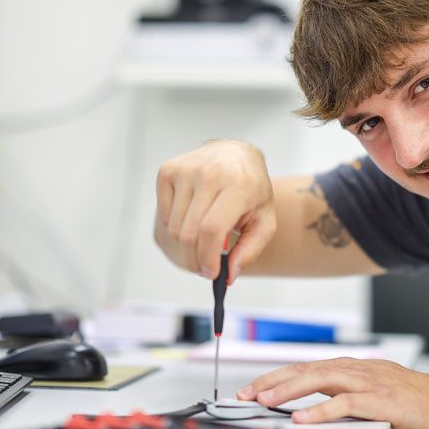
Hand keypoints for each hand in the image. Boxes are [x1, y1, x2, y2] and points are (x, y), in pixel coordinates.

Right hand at [155, 139, 276, 282]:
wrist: (236, 154)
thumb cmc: (251, 189)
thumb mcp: (264, 220)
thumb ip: (250, 250)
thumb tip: (228, 275)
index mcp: (238, 185)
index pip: (211, 229)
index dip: (207, 257)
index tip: (211, 273)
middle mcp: (210, 173)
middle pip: (189, 232)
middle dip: (195, 259)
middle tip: (204, 267)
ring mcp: (186, 170)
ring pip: (174, 227)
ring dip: (185, 245)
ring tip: (201, 242)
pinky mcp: (168, 171)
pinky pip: (163, 214)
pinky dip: (175, 226)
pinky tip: (191, 220)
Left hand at [237, 357, 428, 428]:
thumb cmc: (413, 403)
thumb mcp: (372, 395)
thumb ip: (346, 399)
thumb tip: (317, 412)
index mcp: (353, 368)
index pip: (307, 367)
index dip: (277, 376)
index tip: (253, 388)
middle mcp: (356, 370)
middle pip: (306, 369)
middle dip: (273, 380)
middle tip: (247, 393)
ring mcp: (367, 382)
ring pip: (320, 380)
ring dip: (289, 390)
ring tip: (265, 400)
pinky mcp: (378, 400)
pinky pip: (343, 403)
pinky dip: (320, 410)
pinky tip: (302, 418)